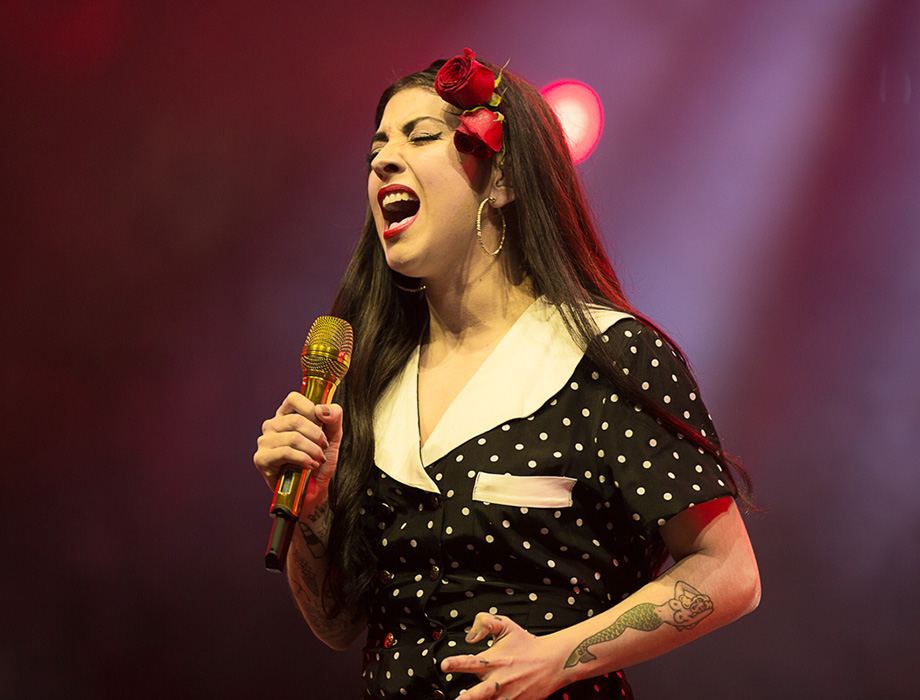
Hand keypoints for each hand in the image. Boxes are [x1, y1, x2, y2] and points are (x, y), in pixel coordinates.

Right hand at [253, 392, 343, 505]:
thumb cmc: (319, 460)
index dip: (311, 409)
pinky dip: (303, 459)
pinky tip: (309, 465)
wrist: (314, 489)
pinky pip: (285, 452)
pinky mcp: (262, 459)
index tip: (322, 424)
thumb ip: (333, 417)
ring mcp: (265, 442)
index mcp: (286, 415)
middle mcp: (272, 425)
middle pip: (296, 420)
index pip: (294, 398)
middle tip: (324, 447)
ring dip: (312, 450)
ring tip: (318, 459)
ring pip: (292, 437)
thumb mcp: (333, 435)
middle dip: (317, 436)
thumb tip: (322, 409)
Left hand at [440, 613, 566, 699]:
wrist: (552, 661)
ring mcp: (507, 695)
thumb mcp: (506, 626)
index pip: (471, 661)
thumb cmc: (526, 643)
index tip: (444, 665)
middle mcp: (499, 679)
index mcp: (494, 660)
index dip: (456, 663)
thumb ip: (485, 623)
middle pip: (479, 693)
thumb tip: (470, 636)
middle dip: (467, 698)